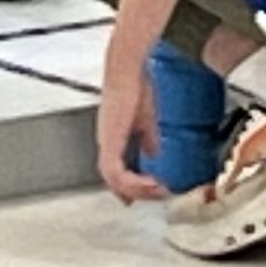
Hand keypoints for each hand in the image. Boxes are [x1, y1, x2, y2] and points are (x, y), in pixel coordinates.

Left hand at [94, 48, 171, 204]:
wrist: (127, 70)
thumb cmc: (134, 87)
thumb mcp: (145, 119)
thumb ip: (148, 138)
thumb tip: (153, 154)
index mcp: (113, 138)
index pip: (115, 170)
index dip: (126, 187)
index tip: (143, 196)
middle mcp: (106, 142)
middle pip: (113, 180)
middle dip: (136, 192)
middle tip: (158, 195)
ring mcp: (107, 141)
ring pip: (114, 180)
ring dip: (137, 190)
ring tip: (159, 190)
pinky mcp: (111, 140)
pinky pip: (116, 172)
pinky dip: (133, 182)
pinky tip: (151, 182)